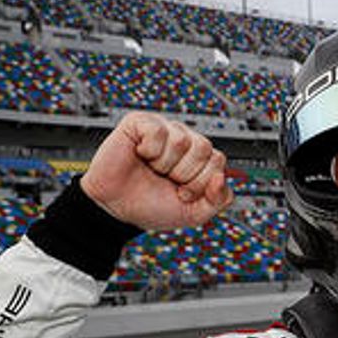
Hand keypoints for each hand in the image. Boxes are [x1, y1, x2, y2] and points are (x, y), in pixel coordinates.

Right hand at [80, 112, 233, 230]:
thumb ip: (218, 200)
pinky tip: (141, 155)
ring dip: (164, 164)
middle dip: (184, 174)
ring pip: (182, 140)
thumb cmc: (152, 206)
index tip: (182, 193)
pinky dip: (149, 150)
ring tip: (152, 169)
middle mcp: (184, 140)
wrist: (115, 209)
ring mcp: (164, 129)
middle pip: (204, 148)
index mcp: (200, 158)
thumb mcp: (193, 213)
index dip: (200, 183)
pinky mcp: (140, 123)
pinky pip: (158, 130)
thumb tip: (221, 177)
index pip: (218, 161)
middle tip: (166, 181)